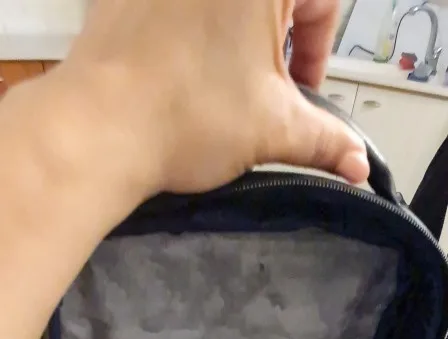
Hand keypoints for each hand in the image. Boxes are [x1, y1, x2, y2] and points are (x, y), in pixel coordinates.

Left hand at [54, 0, 368, 225]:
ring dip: (234, 33)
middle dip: (276, 42)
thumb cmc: (183, 116)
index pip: (322, 1)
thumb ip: (325, 140)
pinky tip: (179, 70)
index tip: (301, 90)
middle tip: (262, 89)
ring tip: (218, 83)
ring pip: (225, 4)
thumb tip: (356, 163)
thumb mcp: (272, 129)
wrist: (98, 128)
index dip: (317, 53)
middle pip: (273, 0)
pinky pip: (176, 5)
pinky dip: (188, 27)